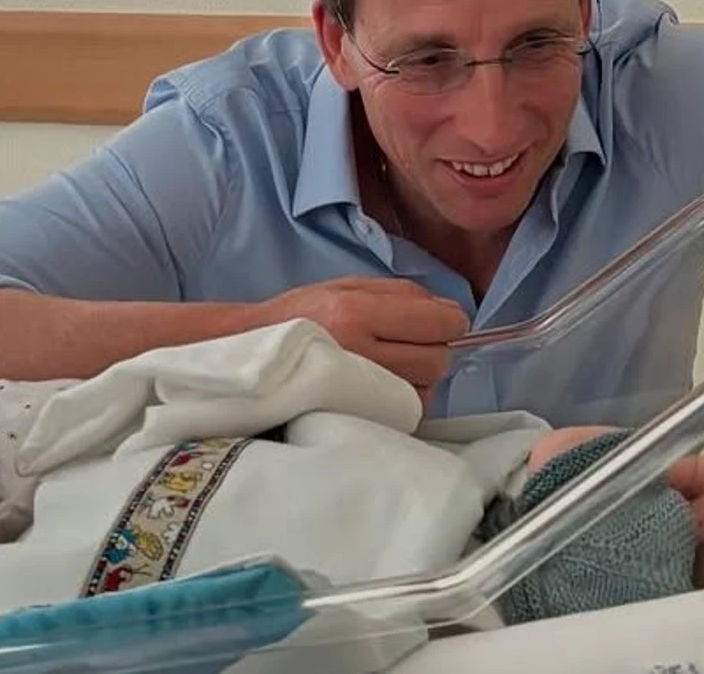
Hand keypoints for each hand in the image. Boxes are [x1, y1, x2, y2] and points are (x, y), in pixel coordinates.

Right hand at [256, 277, 469, 400]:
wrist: (252, 353)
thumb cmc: (302, 315)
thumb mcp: (348, 286)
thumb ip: (403, 293)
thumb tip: (450, 311)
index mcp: (356, 313)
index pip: (437, 323)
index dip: (450, 321)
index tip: (442, 321)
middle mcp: (360, 354)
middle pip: (437, 360)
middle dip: (435, 349)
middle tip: (410, 342)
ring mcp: (359, 392)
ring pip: (427, 389)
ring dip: (420, 376)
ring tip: (390, 365)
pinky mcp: (359, 418)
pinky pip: (407, 411)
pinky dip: (405, 397)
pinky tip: (383, 385)